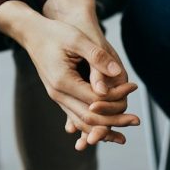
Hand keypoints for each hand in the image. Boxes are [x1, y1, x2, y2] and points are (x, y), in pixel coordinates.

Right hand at [43, 0, 138, 149]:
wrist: (33, 34)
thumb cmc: (55, 33)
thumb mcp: (77, 39)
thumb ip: (97, 56)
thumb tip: (116, 72)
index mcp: (63, 81)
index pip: (95, 99)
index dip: (116, 96)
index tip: (133, 86)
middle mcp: (58, 94)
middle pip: (90, 118)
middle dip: (114, 121)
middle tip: (136, 120)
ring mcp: (57, 98)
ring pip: (82, 122)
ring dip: (104, 129)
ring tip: (123, 136)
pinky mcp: (60, 97)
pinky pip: (76, 118)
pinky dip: (92, 126)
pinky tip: (106, 131)